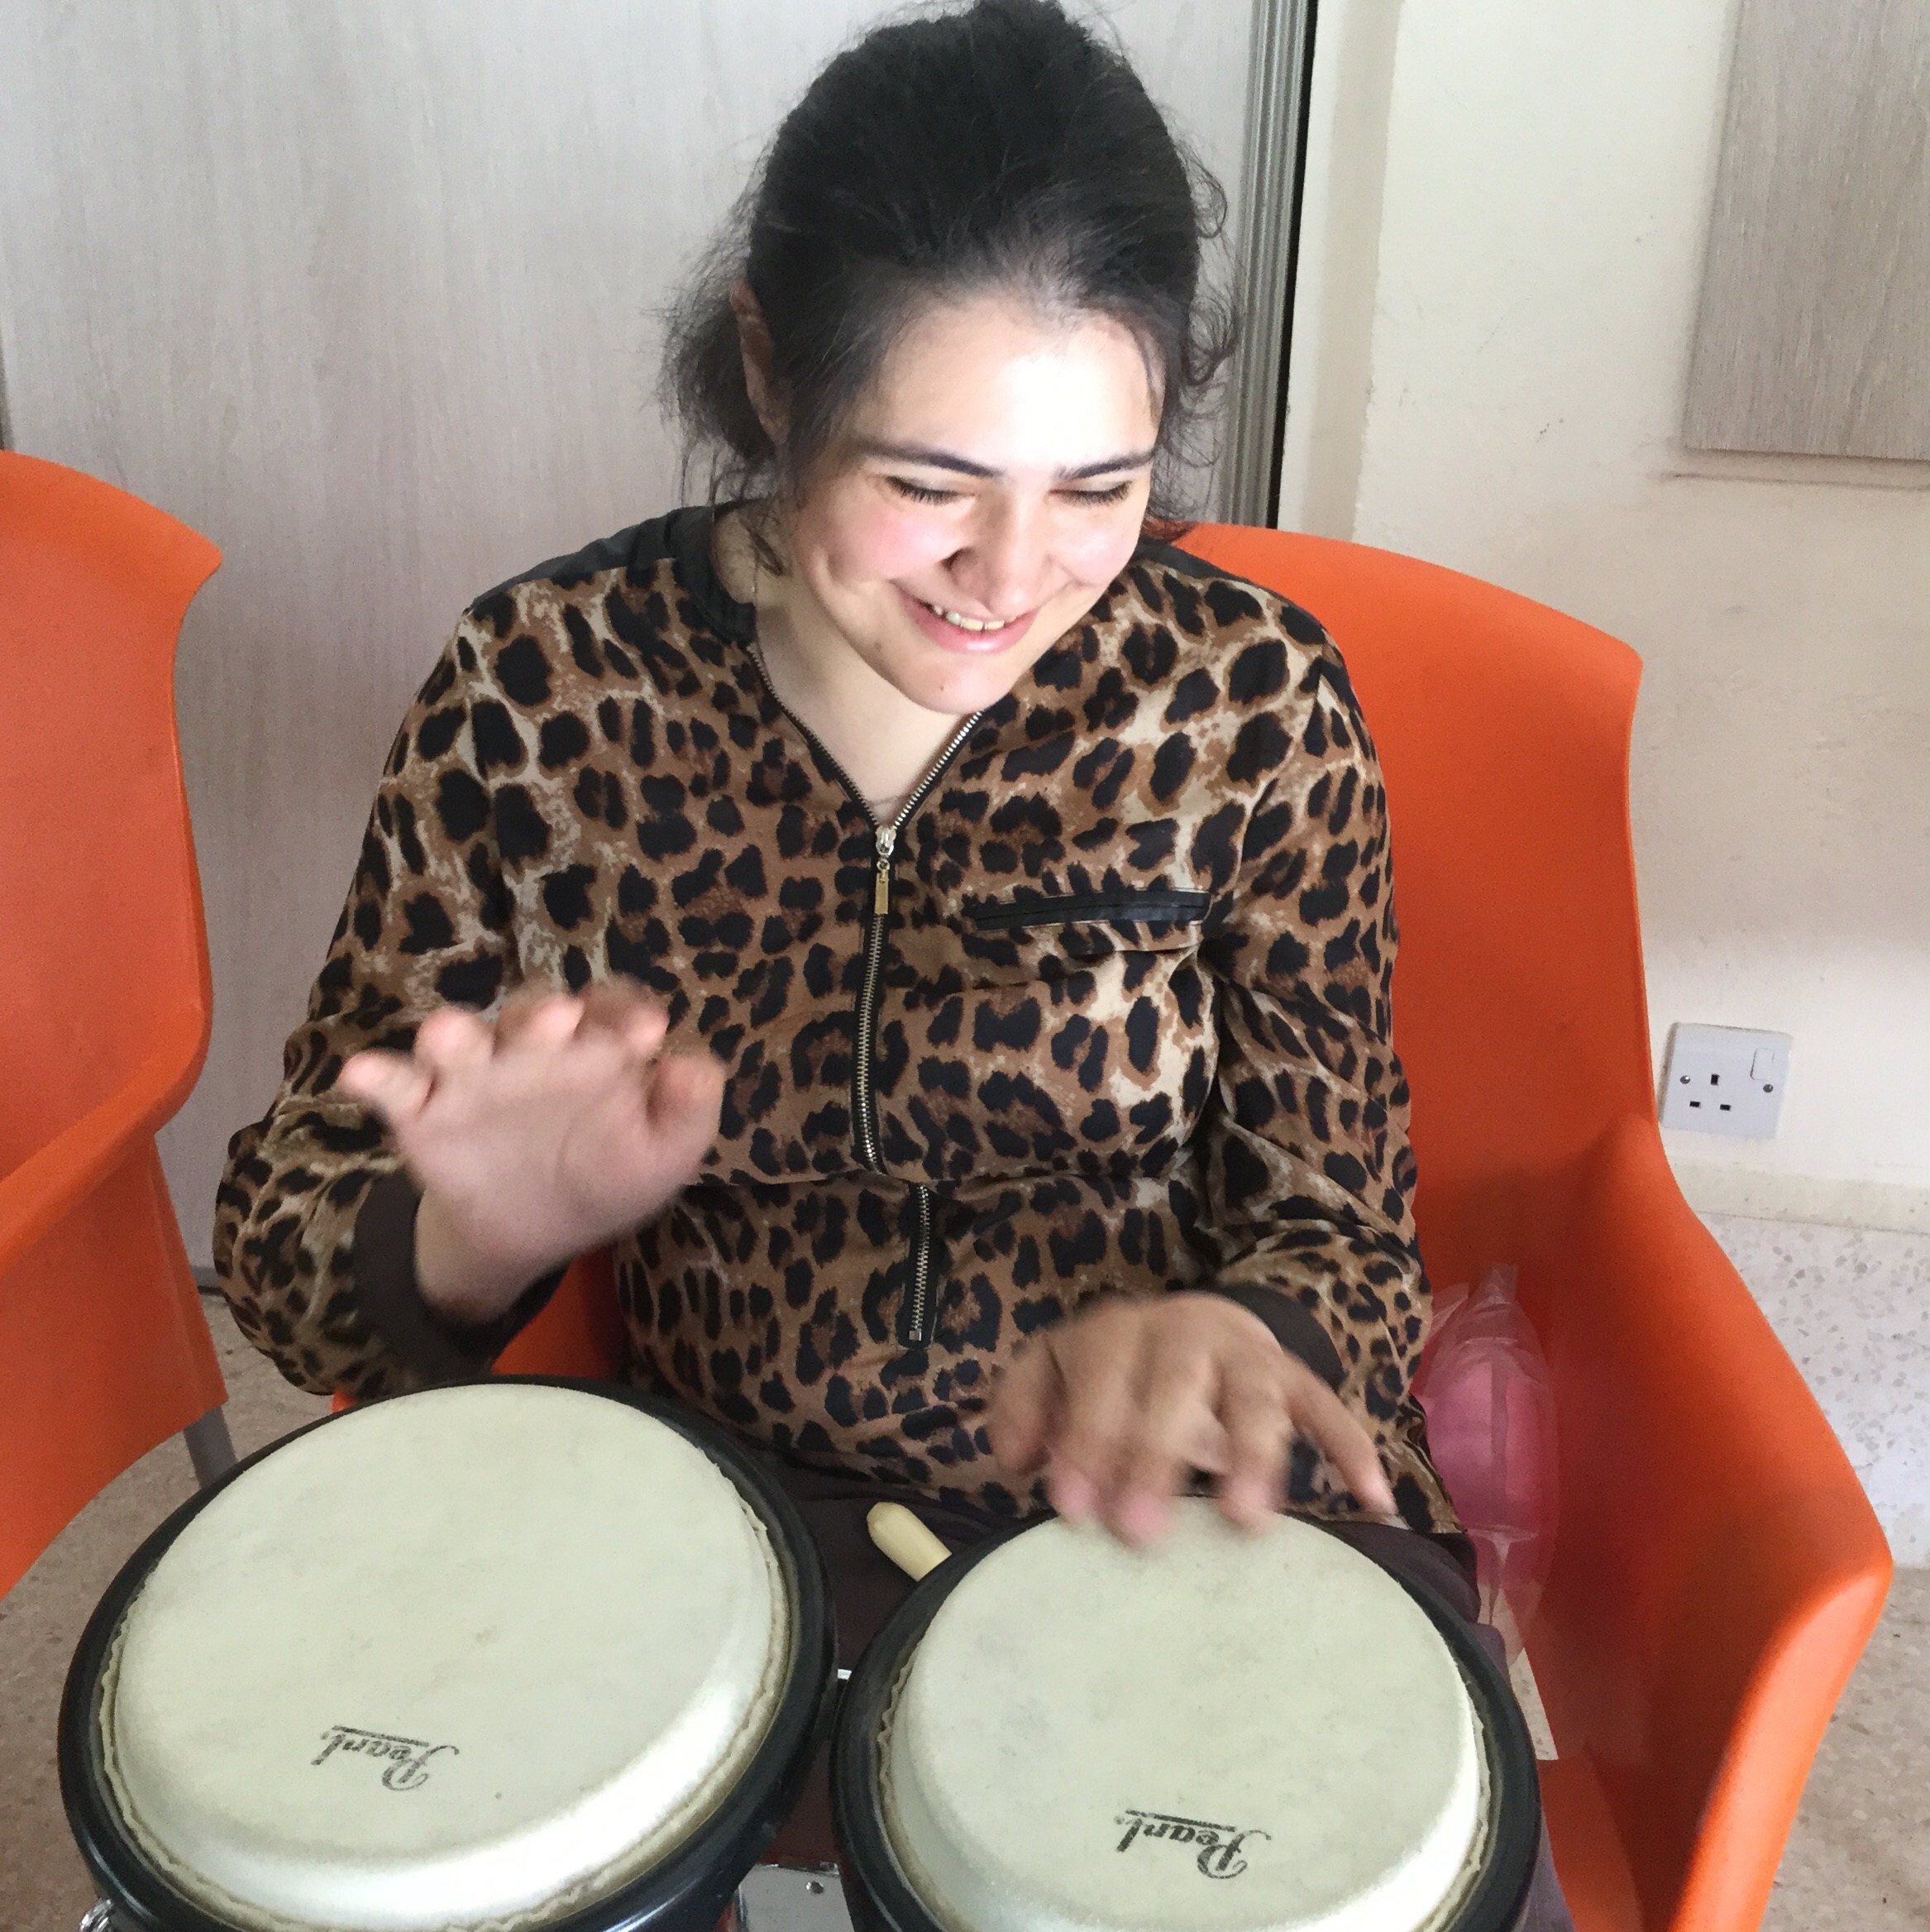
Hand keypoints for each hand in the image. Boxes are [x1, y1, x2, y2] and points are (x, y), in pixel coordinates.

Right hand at [336, 986, 723, 1325]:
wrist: (535, 1230)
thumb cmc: (609, 1172)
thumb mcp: (663, 1151)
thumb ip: (687, 1110)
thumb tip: (693, 1068)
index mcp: (597, 1047)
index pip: (612, 1012)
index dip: (627, 1013)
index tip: (648, 1032)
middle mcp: (532, 1047)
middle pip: (532, 1015)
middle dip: (542, 1017)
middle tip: (558, 1022)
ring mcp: (474, 1075)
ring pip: (459, 1039)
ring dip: (454, 1033)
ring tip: (449, 1038)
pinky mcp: (423, 1110)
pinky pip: (394, 1085)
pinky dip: (378, 1076)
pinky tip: (362, 1074)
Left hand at [987, 1292, 1396, 1545]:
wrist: (1193, 1329)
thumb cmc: (1114, 1373)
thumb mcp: (1058, 1373)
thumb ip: (1024, 1406)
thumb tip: (1013, 1456)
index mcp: (1118, 1330)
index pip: (1097, 1371)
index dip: (1082, 1435)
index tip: (1071, 1506)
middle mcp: (1184, 1331)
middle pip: (1172, 1380)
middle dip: (1154, 1453)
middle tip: (1139, 1532)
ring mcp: (1246, 1354)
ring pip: (1253, 1392)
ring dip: (1251, 1453)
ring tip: (1246, 1521)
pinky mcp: (1296, 1380)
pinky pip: (1328, 1410)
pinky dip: (1350, 1450)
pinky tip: (1373, 1500)